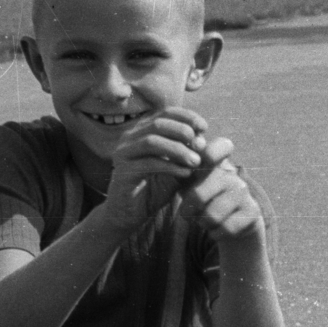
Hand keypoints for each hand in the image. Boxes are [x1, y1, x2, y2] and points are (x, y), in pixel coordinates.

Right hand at [102, 107, 209, 226]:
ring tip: (196, 162)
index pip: (165, 113)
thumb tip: (205, 140)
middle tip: (200, 146)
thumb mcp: (178, 167)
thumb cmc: (156, 188)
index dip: (186, 116)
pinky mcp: (122, 171)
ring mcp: (124, 153)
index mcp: (144, 130)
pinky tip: (185, 173)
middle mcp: (130, 137)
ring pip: (152, 141)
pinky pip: (147, 163)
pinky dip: (170, 166)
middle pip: (158, 123)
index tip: (204, 127)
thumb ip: (190, 154)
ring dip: (178, 149)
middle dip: (183, 131)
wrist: (131, 213)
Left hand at [177, 135, 265, 242]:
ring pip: (212, 216)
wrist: (233, 221)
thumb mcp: (189, 182)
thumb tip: (179, 154)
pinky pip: (226, 229)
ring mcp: (244, 192)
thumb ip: (180, 168)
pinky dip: (216, 233)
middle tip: (188, 212)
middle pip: (198, 195)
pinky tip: (220, 228)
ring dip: (203, 223)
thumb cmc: (203, 197)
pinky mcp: (253, 211)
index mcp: (215, 162)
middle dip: (188, 210)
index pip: (221, 146)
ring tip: (206, 219)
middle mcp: (232, 174)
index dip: (211, 152)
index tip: (201, 161)